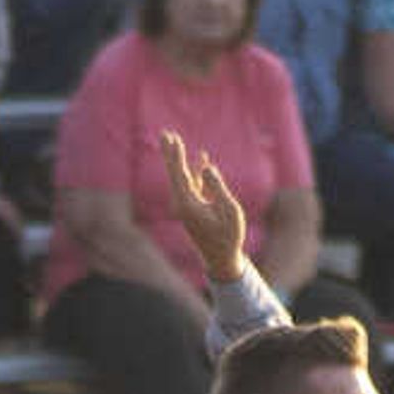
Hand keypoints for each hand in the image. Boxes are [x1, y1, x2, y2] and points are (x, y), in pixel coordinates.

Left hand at [159, 131, 251, 282]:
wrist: (222, 259)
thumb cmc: (229, 237)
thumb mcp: (229, 211)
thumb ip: (217, 187)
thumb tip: (206, 168)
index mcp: (188, 205)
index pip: (179, 175)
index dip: (176, 156)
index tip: (173, 139)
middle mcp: (183, 204)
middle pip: (174, 173)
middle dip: (170, 153)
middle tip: (164, 133)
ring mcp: (188, 206)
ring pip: (181, 177)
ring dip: (179, 159)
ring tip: (175, 141)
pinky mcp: (196, 208)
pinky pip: (194, 184)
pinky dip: (195, 171)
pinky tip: (201, 159)